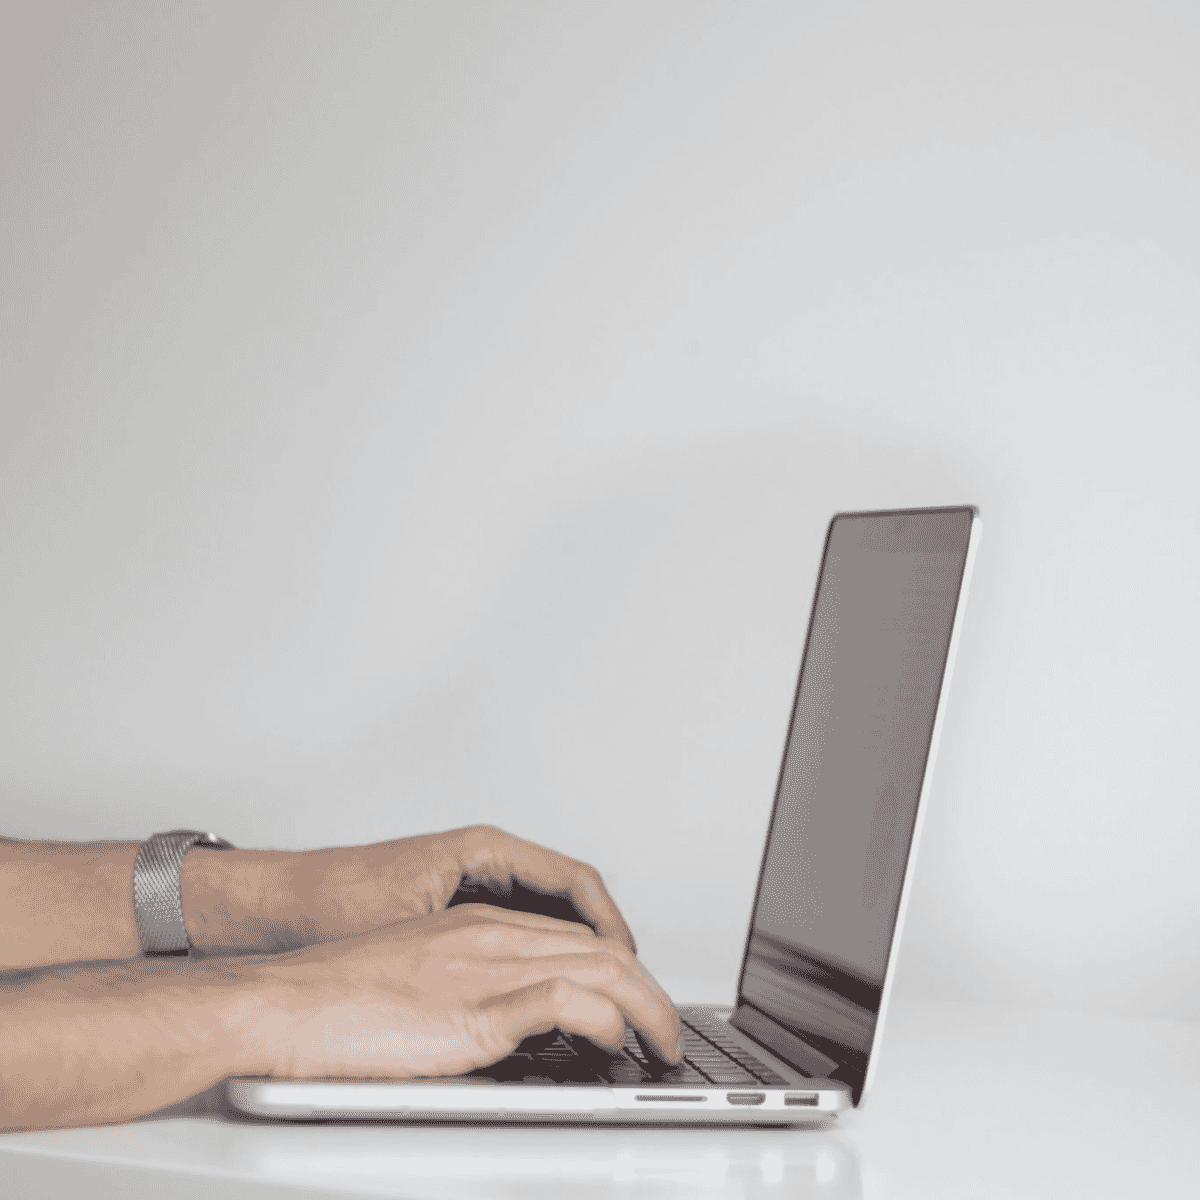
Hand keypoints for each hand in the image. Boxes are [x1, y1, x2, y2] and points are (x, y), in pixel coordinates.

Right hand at [255, 904, 682, 1079]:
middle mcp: (492, 937)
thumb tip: (506, 1022)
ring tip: (663, 1043)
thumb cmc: (336, 995)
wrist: (287, 1001)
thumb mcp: (417, 974)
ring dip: (647, 1008)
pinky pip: (565, 1002)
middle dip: (651, 989)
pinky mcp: (475, 1010)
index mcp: (478, 925)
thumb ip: (467, 984)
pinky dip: (607, 1018)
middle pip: (602, 949)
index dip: (619, 970)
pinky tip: (618, 1040)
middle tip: (667, 1028)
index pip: (575, 937)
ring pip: (600, 969)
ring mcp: (487, 969)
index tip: (638, 1001)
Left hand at [271, 824, 636, 953]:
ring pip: (547, 911)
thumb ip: (481, 959)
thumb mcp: (417, 937)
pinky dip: (544, 951)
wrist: (274, 906)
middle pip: (570, 894)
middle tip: (630, 985)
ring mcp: (469, 880)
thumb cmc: (332, 903)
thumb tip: (546, 988)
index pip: (574, 881)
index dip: (612, 925)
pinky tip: (549, 986)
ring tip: (602, 990)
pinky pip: (519, 923)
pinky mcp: (454, 905)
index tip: (631, 961)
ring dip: (578, 947)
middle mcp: (482, 858)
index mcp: (482, 850)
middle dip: (606, 939)